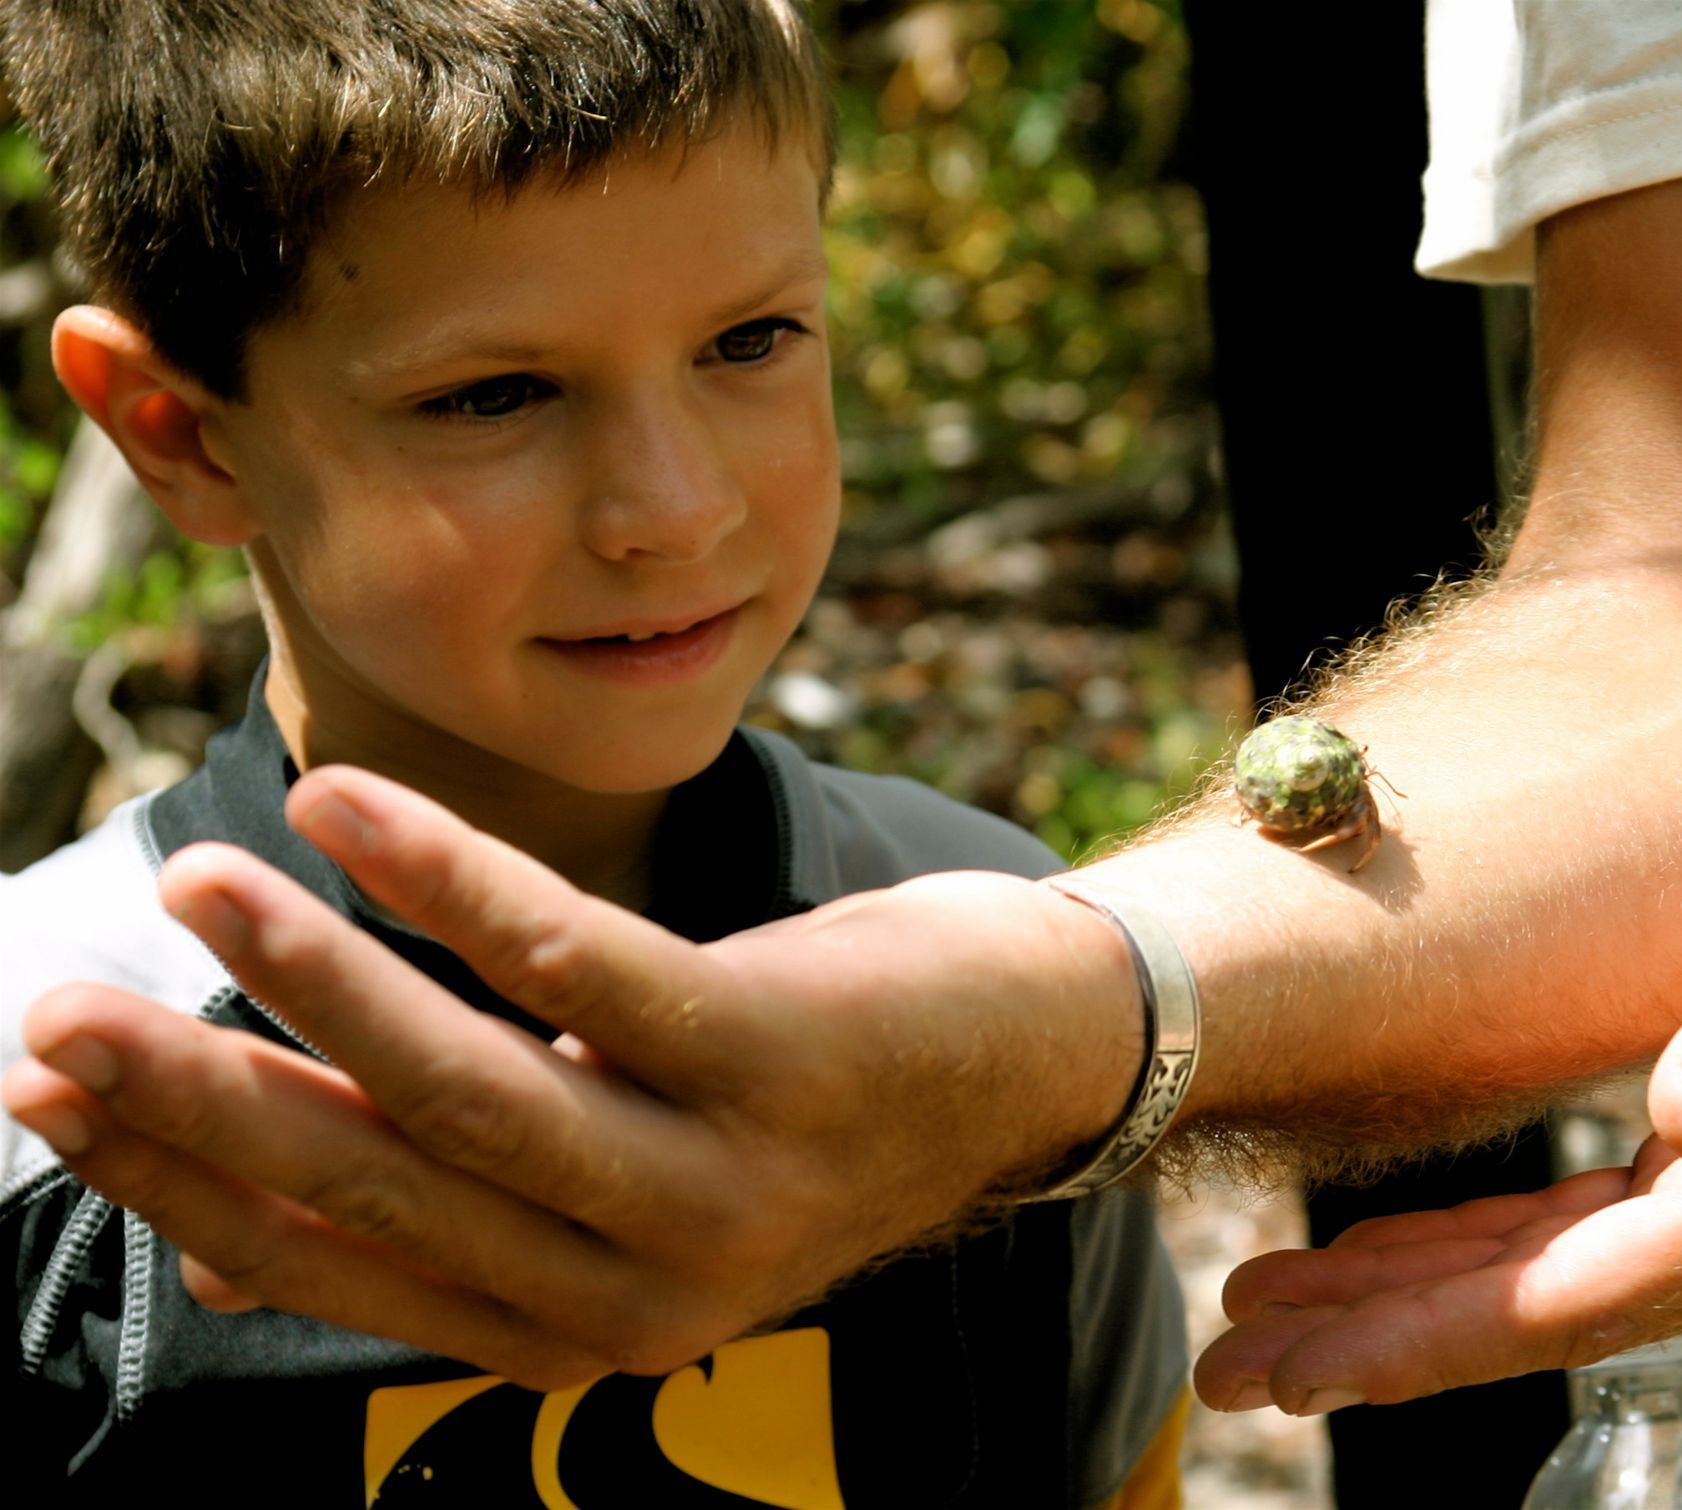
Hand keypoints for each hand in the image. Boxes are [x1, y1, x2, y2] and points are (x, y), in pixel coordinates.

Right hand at [2, 766, 1137, 1388]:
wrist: (1028, 1057)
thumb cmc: (786, 1102)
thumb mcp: (614, 1172)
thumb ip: (458, 1200)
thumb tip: (235, 1221)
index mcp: (575, 1323)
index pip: (339, 1265)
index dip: (184, 1185)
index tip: (55, 1097)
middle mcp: (641, 1283)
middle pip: (382, 1185)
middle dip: (206, 1101)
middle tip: (62, 1011)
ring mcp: (716, 1175)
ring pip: (469, 1087)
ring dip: (313, 982)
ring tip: (198, 883)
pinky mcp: (773, 1051)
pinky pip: (580, 962)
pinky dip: (448, 880)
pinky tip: (346, 809)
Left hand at [1193, 771, 1681, 1414]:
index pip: (1563, 1303)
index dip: (1424, 1342)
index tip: (1300, 1373)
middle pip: (1525, 1313)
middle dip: (1371, 1342)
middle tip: (1231, 1364)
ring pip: (1530, 1278)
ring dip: (1397, 1297)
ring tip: (1271, 1309)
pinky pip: (1563, 1233)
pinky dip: (1465, 1248)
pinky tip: (1383, 1255)